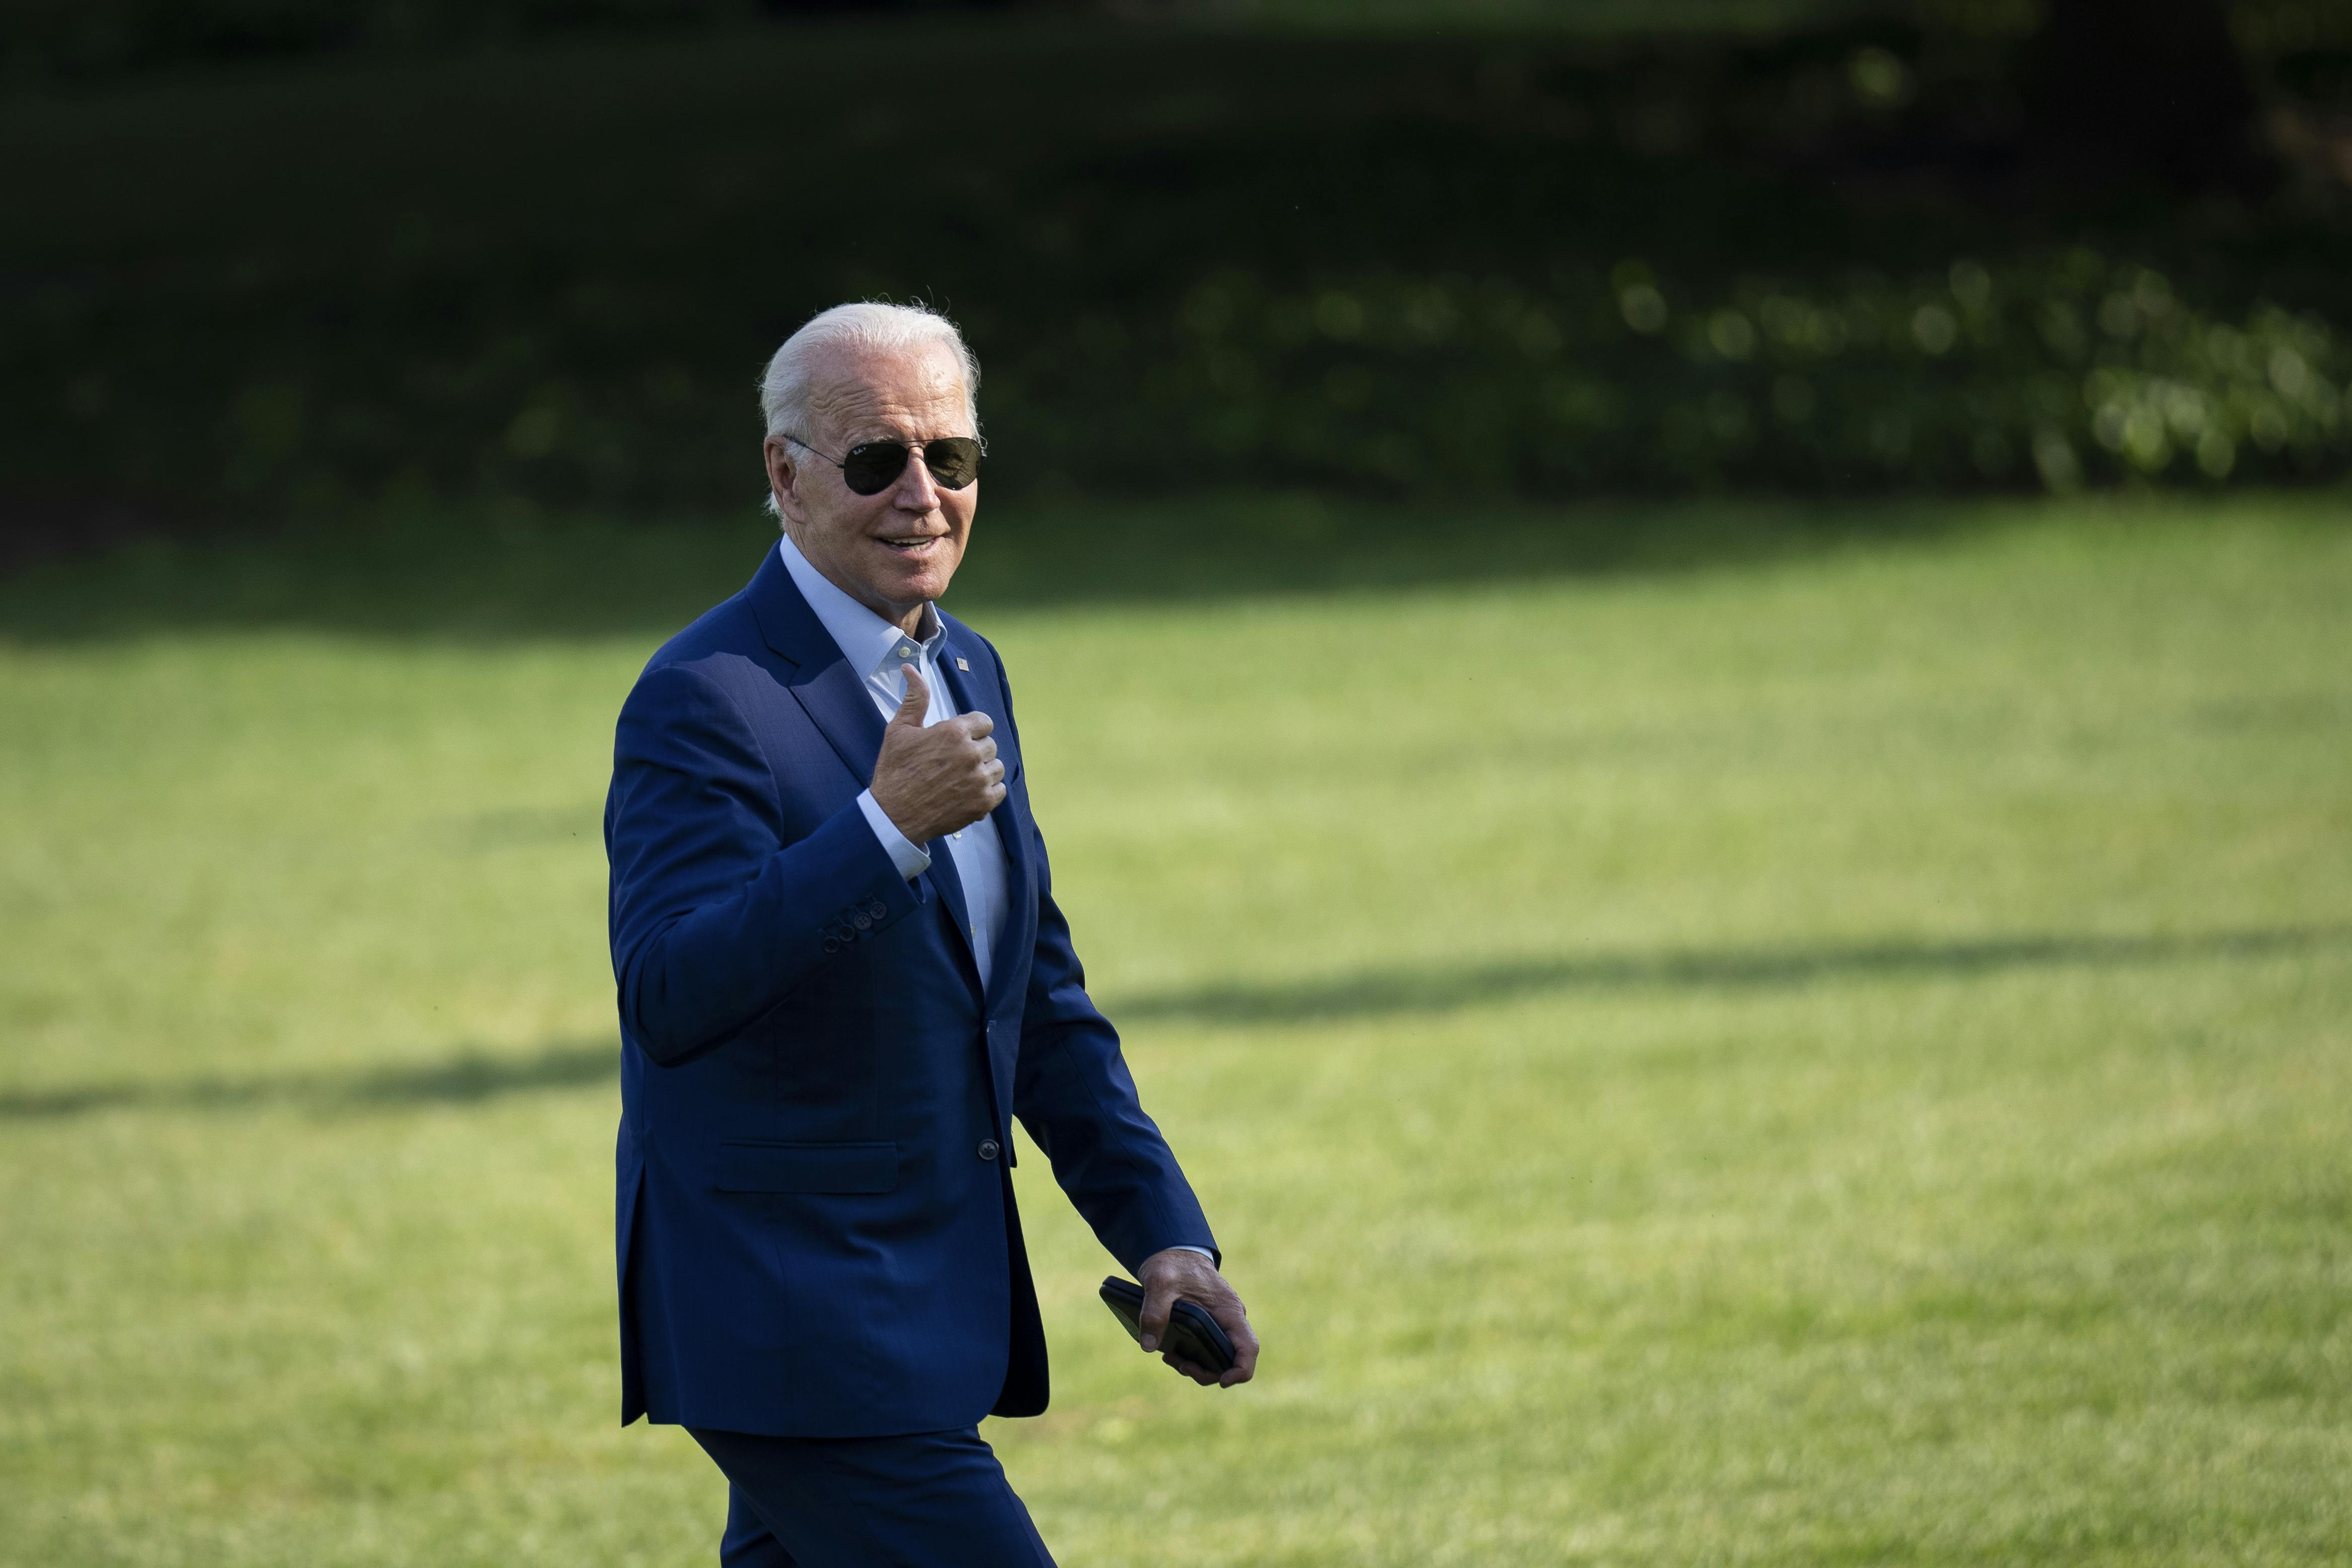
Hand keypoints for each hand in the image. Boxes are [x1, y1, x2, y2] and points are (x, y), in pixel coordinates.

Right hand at [869, 664, 1004, 843]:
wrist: (893, 816)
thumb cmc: (894, 771)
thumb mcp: (899, 730)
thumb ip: (915, 699)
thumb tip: (911, 669)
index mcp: (953, 732)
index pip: (984, 722)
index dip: (972, 731)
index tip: (958, 741)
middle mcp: (971, 753)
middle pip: (990, 745)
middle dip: (975, 751)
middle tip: (953, 764)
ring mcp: (979, 779)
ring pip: (997, 768)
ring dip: (983, 772)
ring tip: (959, 779)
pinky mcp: (983, 803)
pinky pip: (1000, 790)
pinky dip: (987, 793)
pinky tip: (967, 793)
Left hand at [1136, 1248, 1258, 1388]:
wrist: (1174, 1253)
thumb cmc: (1172, 1264)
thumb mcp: (1159, 1283)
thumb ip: (1154, 1312)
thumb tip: (1148, 1346)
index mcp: (1228, 1310)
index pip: (1248, 1348)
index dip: (1241, 1370)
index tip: (1223, 1381)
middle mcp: (1230, 1321)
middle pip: (1232, 1360)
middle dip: (1208, 1372)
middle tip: (1181, 1366)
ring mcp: (1222, 1324)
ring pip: (1219, 1358)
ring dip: (1197, 1367)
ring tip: (1170, 1358)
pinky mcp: (1211, 1327)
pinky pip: (1208, 1350)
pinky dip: (1192, 1358)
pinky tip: (1170, 1353)